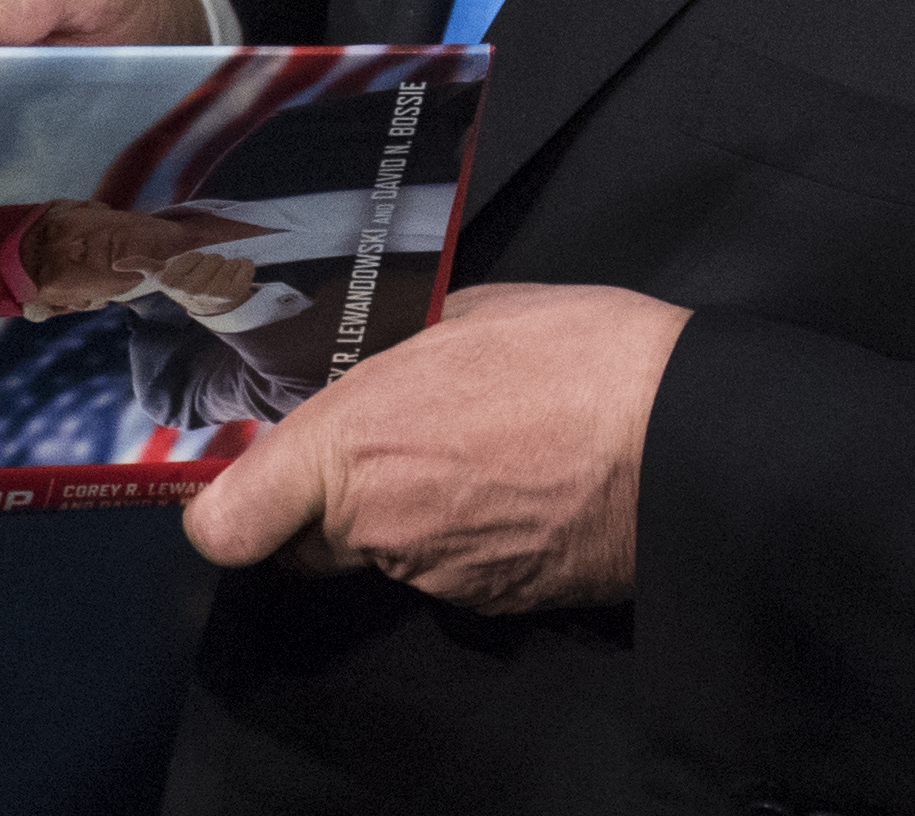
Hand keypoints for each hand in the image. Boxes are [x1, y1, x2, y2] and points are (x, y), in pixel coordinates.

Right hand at [148, 250, 259, 321]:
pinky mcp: (236, 294)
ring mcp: (214, 293)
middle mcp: (191, 290)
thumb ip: (141, 265)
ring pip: (228, 260)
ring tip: (220, 281)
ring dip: (227, 266)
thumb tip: (116, 266)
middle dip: (210, 263)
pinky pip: (246, 265)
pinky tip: (236, 278)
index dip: (193, 261)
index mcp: (171, 283)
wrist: (211, 308)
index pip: (192, 255)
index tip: (189, 274)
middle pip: (212, 257)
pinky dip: (244, 267)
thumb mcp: (162, 275)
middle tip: (207, 278)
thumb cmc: (188, 283)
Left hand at [182, 281, 687, 615]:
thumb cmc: (583, 356)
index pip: (227, 525)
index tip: (252, 477)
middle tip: (390, 442)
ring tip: (481, 448)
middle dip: (329, 502)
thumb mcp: (468, 312)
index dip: (228, 508)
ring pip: (383, 556)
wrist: (687, 438)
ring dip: (410, 515)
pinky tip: (520, 482)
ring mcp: (435, 573)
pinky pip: (449, 572)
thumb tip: (372, 363)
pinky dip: (469, 537)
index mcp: (353, 442)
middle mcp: (378, 523)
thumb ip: (394, 350)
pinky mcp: (492, 603)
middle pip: (307, 543)